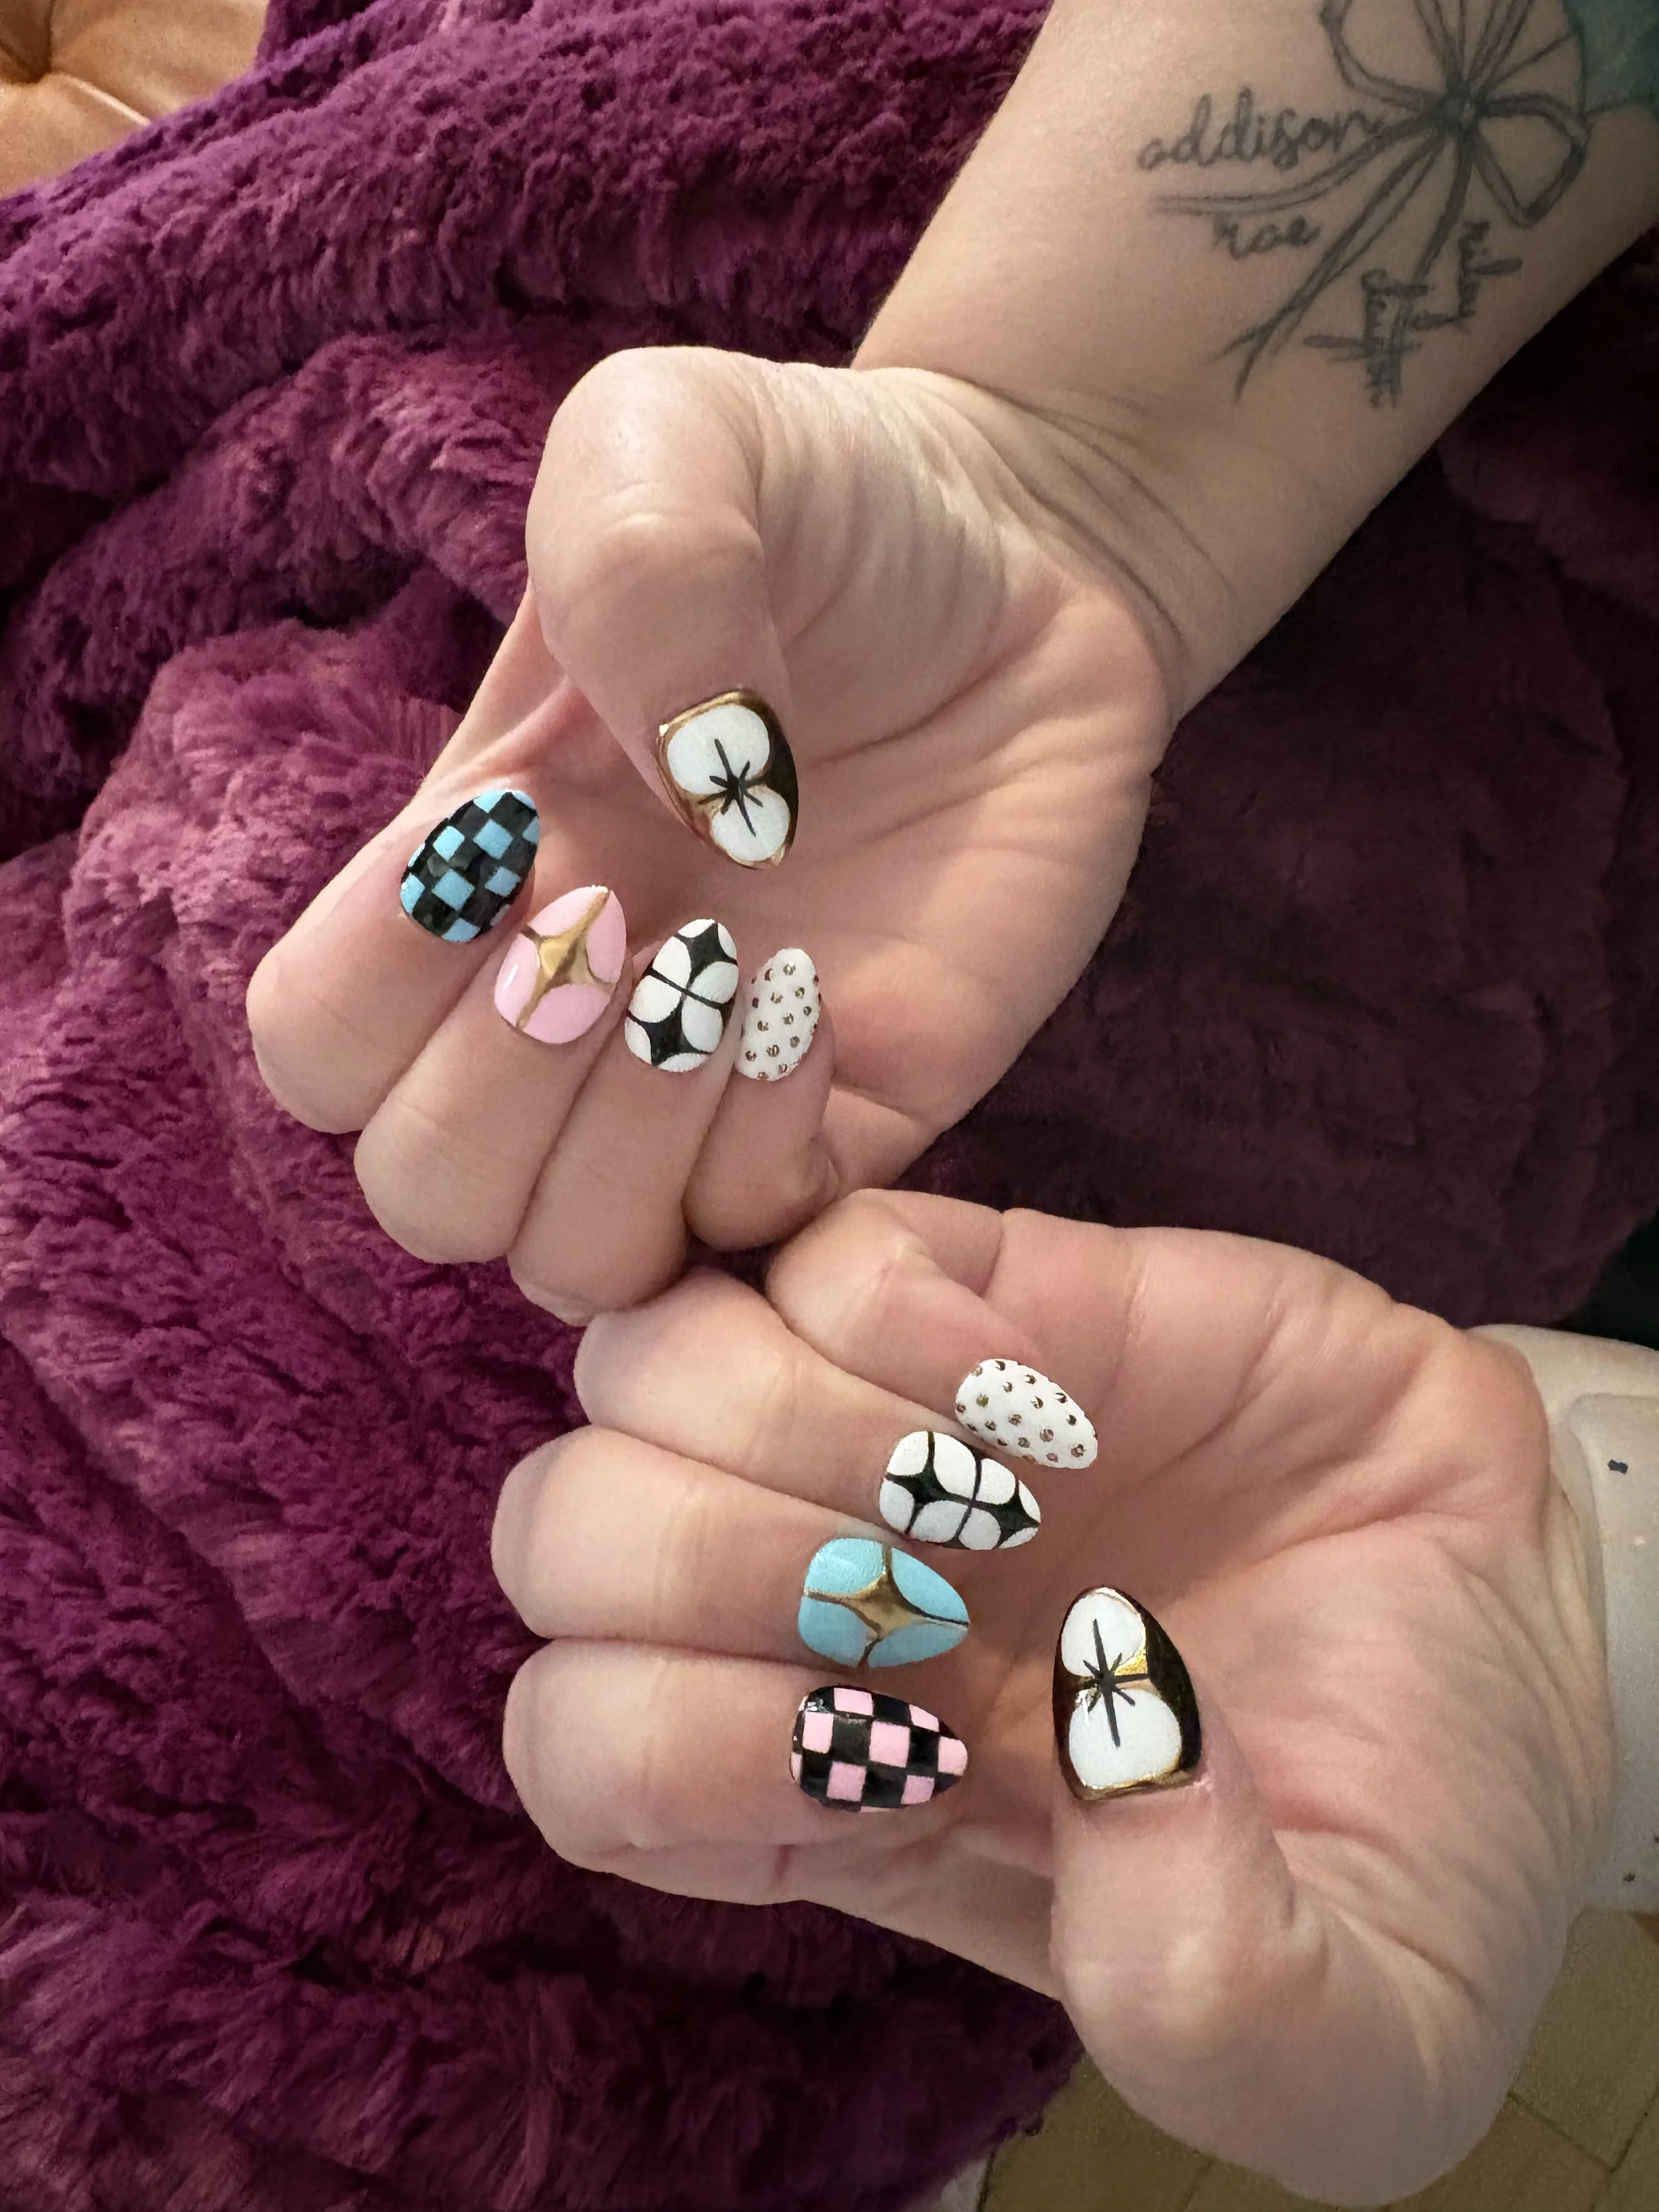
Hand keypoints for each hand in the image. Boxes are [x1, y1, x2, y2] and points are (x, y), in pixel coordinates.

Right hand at [245, 349, 1168, 1316]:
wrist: (1027, 567)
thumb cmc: (821, 503)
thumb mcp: (675, 445)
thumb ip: (629, 571)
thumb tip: (685, 799)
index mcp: (466, 876)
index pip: (317, 1047)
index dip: (381, 984)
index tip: (526, 833)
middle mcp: (561, 1011)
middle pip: (424, 1191)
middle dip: (508, 1079)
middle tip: (633, 915)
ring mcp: (697, 1090)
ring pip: (569, 1260)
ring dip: (630, 1138)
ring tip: (731, 966)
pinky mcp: (846, 1124)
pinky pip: (749, 1244)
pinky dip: (760, 1158)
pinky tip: (817, 1005)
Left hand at [490, 1191, 1609, 2202]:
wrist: (1527, 1609)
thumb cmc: (1410, 1820)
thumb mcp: (1354, 2030)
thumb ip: (1223, 2006)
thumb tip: (1100, 1757)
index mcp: (832, 1792)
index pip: (582, 1744)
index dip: (685, 1749)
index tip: (911, 1763)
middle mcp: (809, 1594)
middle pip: (561, 1532)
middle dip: (715, 1567)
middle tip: (933, 1610)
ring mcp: (876, 1418)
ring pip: (646, 1360)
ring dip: (800, 1430)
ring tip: (998, 1498)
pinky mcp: (982, 1283)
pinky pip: (816, 1244)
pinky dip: (905, 1317)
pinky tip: (1047, 1395)